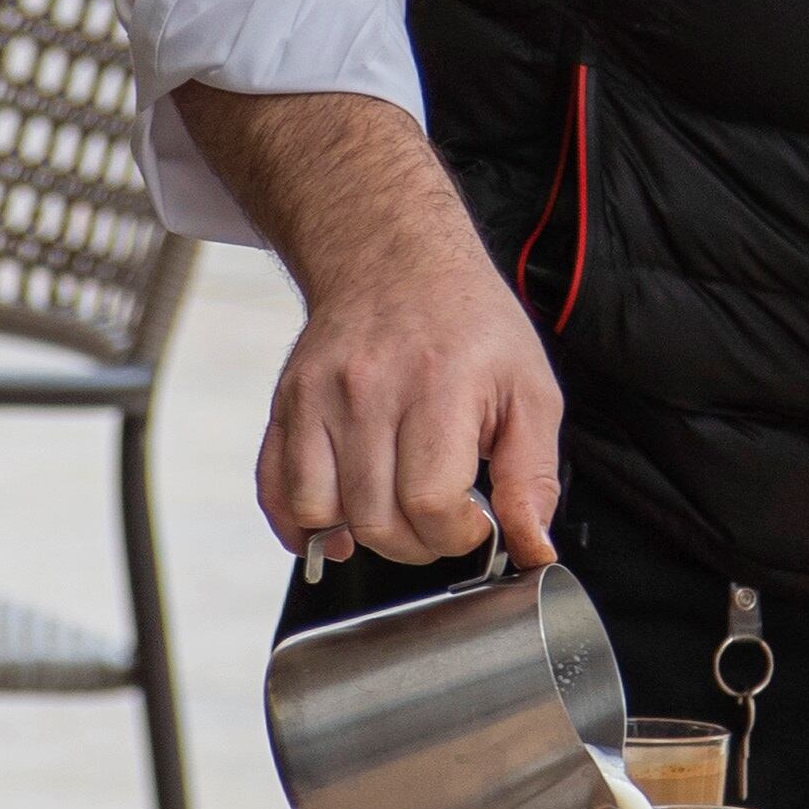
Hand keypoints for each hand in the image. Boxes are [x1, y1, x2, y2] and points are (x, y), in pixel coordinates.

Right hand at [174, 84, 563, 571]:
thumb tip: (533, 549)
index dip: (458, 532)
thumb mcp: (530, 391)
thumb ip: (533, 477)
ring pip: (320, 512)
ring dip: (362, 534)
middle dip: (418, 541)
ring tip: (393, 511)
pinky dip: (303, 523)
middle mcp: (367, 389)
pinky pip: (276, 489)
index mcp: (436, 384)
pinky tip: (339, 521)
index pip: (430, 503)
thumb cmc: (468, 326)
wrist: (393, 258)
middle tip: (440, 514)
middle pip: (376, 520)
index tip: (474, 516)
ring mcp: (317, 396)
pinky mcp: (287, 402)